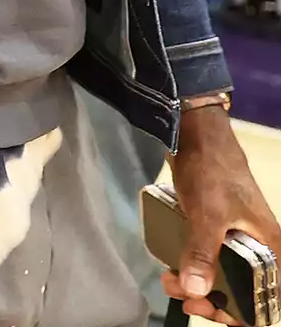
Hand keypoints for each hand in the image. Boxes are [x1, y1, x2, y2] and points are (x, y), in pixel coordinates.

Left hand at [163, 106, 280, 324]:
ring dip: (196, 282)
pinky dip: (191, 264)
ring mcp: (235, 235)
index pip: (267, 298)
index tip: (210, 312)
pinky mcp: (214, 226)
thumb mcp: (207, 215)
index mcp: (270, 248)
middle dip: (211, 298)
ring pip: (220, 272)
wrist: (195, 133)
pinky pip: (207, 255)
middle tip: (183, 297)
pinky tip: (171, 265)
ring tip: (170, 280)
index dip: (242, 314)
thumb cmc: (211, 172)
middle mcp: (258, 246)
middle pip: (241, 289)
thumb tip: (195, 290)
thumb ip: (201, 253)